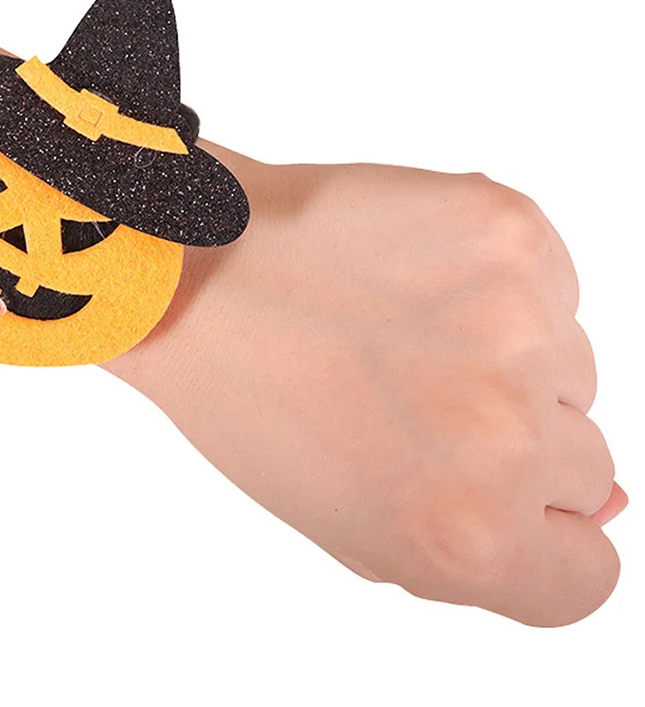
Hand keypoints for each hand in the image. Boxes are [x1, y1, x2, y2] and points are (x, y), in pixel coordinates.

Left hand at [108, 152, 626, 626]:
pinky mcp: (512, 232)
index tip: (481, 487)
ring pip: (571, 366)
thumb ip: (487, 540)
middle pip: (588, 464)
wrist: (200, 271)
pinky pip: (552, 282)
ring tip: (399, 326)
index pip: (587, 573)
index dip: (535, 531)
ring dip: (506, 354)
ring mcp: (518, 325)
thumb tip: (604, 504)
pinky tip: (413, 274)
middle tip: (409, 393)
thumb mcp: (352, 520)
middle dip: (513, 439)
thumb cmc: (252, 397)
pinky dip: (500, 281)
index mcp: (466, 537)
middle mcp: (508, 439)